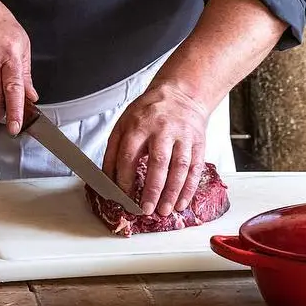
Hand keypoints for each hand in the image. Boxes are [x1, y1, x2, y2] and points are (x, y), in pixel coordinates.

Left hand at [102, 83, 211, 215]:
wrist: (181, 94)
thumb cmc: (149, 112)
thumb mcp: (124, 123)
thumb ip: (114, 149)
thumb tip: (107, 177)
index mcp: (138, 125)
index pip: (129, 156)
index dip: (125, 178)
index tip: (123, 196)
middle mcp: (162, 130)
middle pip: (158, 163)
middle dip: (152, 190)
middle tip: (146, 209)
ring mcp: (182, 136)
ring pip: (180, 167)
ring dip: (172, 192)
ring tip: (165, 210)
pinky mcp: (198, 142)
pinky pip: (195, 168)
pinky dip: (189, 188)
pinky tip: (181, 201)